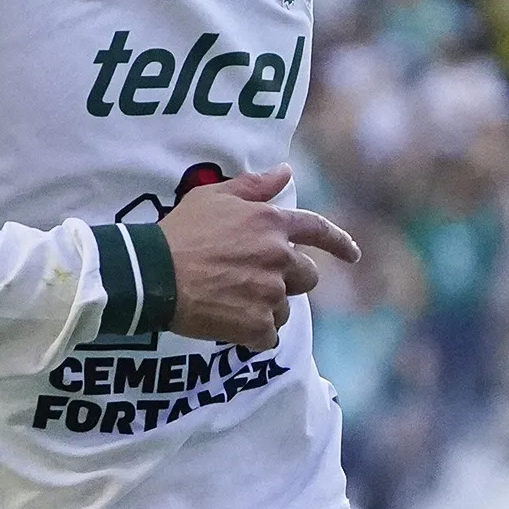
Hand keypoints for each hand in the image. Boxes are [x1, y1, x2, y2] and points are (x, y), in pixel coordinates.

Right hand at [160, 166, 361, 352]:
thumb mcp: (214, 197)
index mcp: (272, 224)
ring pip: (286, 309)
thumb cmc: (180, 231)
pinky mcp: (257, 325)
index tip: (353, 255)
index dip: (340, 243)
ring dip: (266, 309)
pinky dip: (252, 335)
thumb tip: (285, 172)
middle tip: (254, 283)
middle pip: (308, 278)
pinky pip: (268, 337)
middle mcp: (279, 257)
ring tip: (231, 302)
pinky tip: (228, 324)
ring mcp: (270, 293)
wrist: (154, 274)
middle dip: (289, 281)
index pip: (319, 231)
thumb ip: (254, 186)